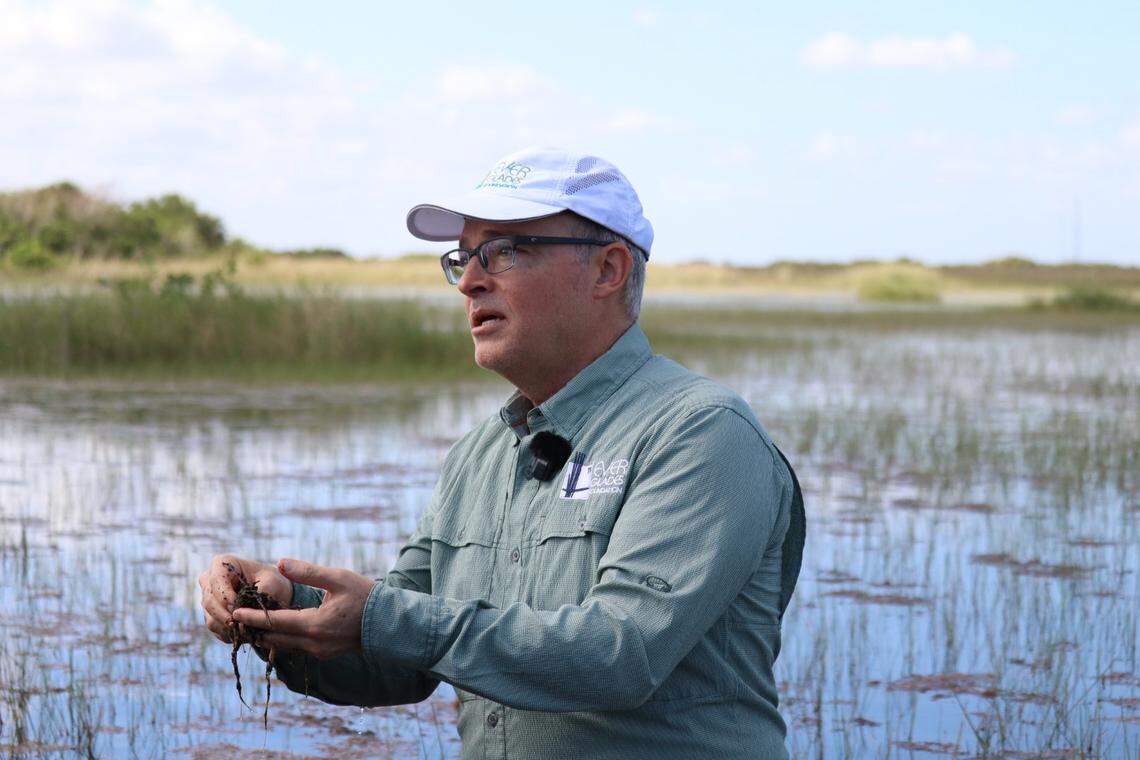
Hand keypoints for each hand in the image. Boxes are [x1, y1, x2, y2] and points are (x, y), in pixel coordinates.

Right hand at [198, 554, 291, 643]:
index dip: (226, 597)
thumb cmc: (272, 581)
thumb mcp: (273, 582)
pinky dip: (229, 634)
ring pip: (210, 618)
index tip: (240, 609)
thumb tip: (244, 612)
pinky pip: (215, 629)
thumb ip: (261, 592)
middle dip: (226, 616)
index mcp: (222, 564)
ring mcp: (207, 599)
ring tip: (246, 632)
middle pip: (210, 602)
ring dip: (228, 628)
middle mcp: (209, 580)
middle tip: (242, 626)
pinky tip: (244, 635)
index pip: (217, 581)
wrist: (272, 592)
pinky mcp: (210, 615)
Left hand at [229, 558, 374, 659]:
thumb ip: (308, 572)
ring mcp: (319, 652)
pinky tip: (275, 632)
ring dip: (267, 637)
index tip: (233, 613)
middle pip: (274, 639)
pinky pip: (296, 648)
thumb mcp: (337, 578)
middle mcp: (313, 643)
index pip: (275, 622)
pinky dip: (282, 640)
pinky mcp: (324, 654)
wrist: (389, 622)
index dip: (252, 617)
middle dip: (254, 630)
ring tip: (249, 626)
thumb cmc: (365, 596)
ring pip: (284, 646)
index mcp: (314, 625)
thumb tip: (280, 562)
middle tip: (234, 621)